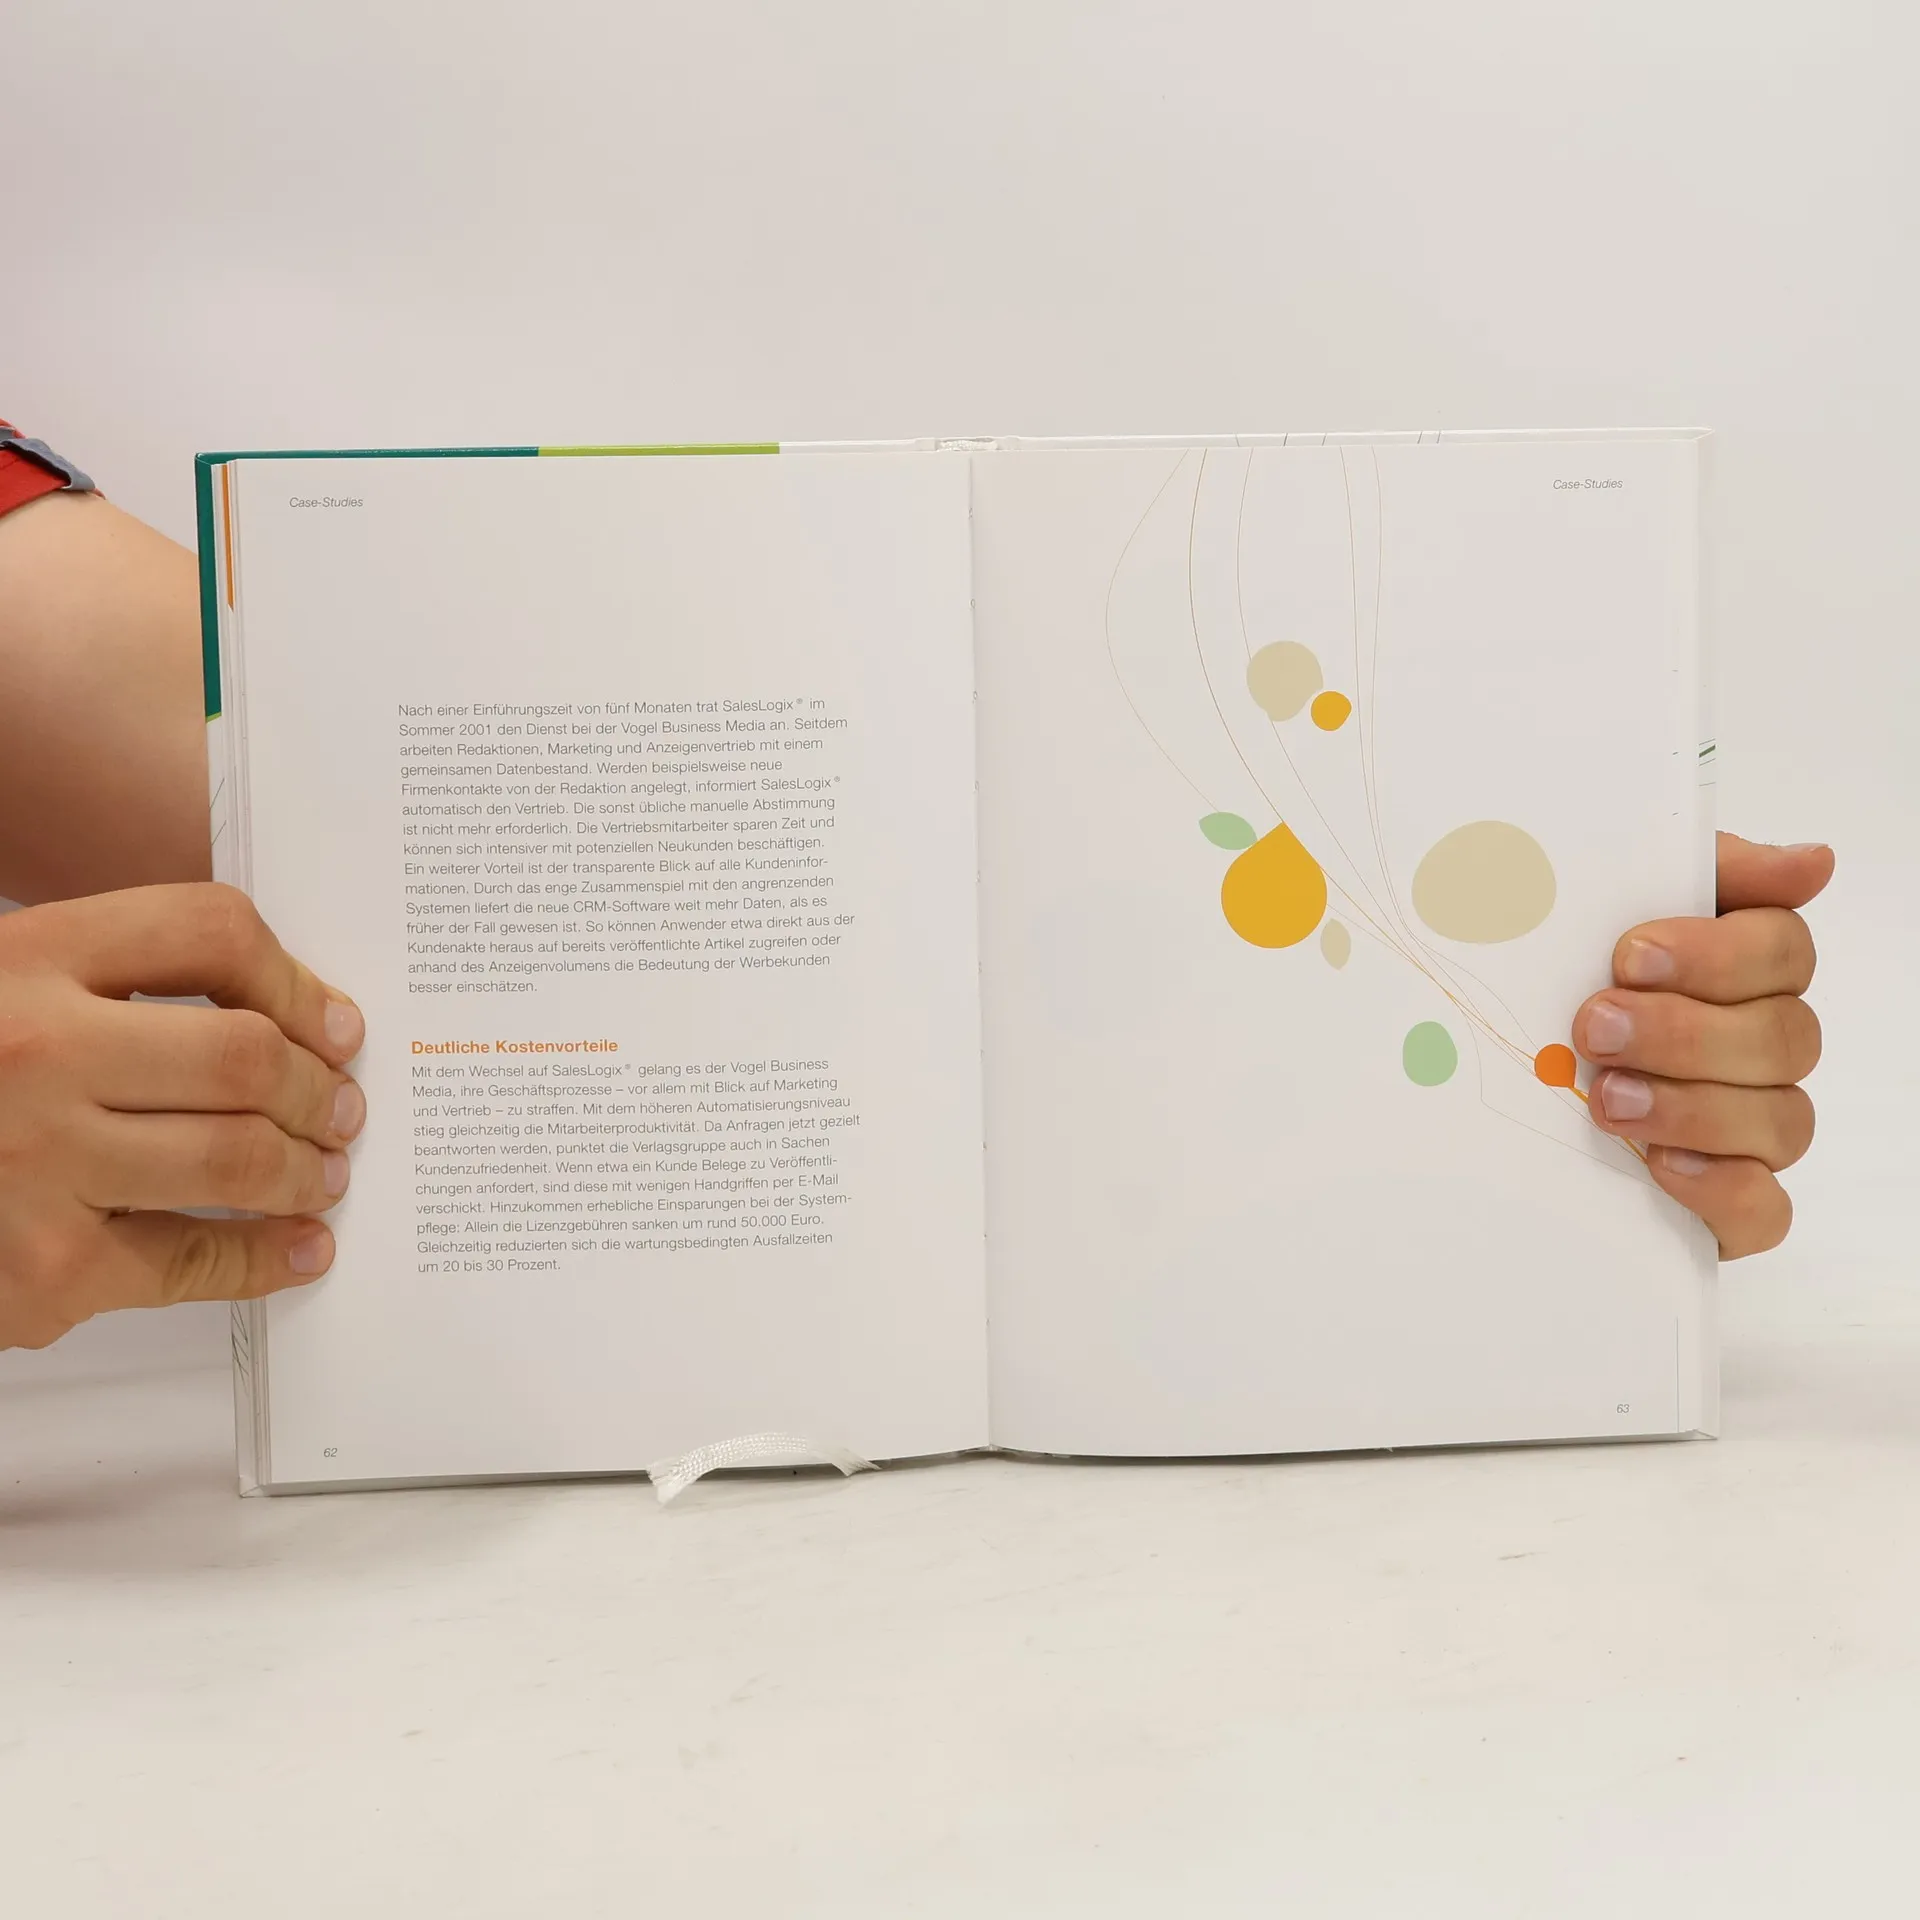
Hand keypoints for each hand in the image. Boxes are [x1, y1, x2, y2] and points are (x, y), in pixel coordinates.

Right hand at [0, 883, 364, 1348]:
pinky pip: (191, 1261)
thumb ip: (110, 979)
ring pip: (238, 1159)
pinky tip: (298, 1250)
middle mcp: (34, 1049)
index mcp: (29, 956)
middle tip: (345, 1111)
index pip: (211, 931)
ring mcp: (36, 1162)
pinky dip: (263, 1260)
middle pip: (245, 1057)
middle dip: (320, 1092)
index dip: (299, 982)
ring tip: (326, 1175)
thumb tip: (282, 1016)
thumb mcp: (6, 983)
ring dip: (308, 1172)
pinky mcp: (43, 1269)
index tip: (337, 1026)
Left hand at [1576, 834, 1831, 1258]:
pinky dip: (1722, 1188)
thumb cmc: (1540, 986)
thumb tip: (1812, 861)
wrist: (1466, 1086)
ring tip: (1606, 1100)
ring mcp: (1750, 1129)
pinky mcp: (1726, 1203)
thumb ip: (1682, 869)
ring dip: (1693, 1106)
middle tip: (1596, 1027)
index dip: (1716, 953)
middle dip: (1685, 1032)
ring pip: (1782, 1120)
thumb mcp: (1581, 909)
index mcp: (1736, 969)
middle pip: (1784, 1036)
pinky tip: (1660, 1164)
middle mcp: (1757, 1046)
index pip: (1782, 949)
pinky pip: (1765, 1210)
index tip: (1629, 954)